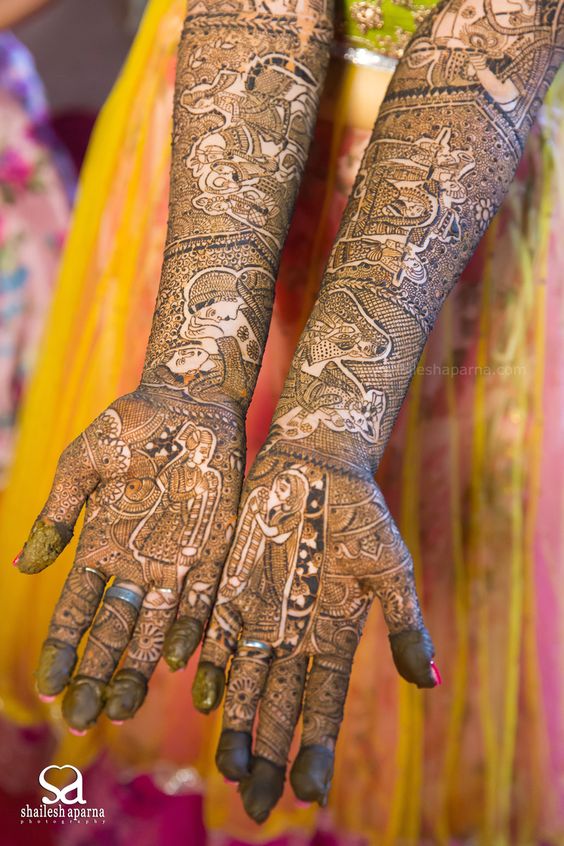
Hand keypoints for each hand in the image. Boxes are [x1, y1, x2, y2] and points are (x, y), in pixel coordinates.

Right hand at [15, 387, 242, 730]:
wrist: (187, 402)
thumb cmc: (129, 427)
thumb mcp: (82, 467)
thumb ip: (57, 515)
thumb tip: (22, 566)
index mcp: (100, 544)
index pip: (76, 611)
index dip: (62, 649)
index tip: (49, 687)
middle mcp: (136, 562)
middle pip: (113, 631)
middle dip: (97, 675)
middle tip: (83, 719)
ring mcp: (175, 558)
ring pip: (153, 626)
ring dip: (137, 668)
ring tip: (122, 708)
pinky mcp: (213, 547)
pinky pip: (201, 597)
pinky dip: (189, 628)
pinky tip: (174, 661)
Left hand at [192, 446, 438, 822]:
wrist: (318, 465)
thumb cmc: (361, 514)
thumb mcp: (390, 570)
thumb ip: (405, 628)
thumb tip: (430, 684)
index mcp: (335, 633)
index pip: (324, 704)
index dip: (317, 749)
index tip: (308, 794)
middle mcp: (294, 633)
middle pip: (279, 706)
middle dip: (268, 755)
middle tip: (255, 805)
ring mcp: (260, 611)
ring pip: (244, 680)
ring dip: (237, 724)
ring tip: (228, 768)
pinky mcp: (231, 585)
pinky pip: (217, 633)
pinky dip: (210, 664)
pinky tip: (203, 696)